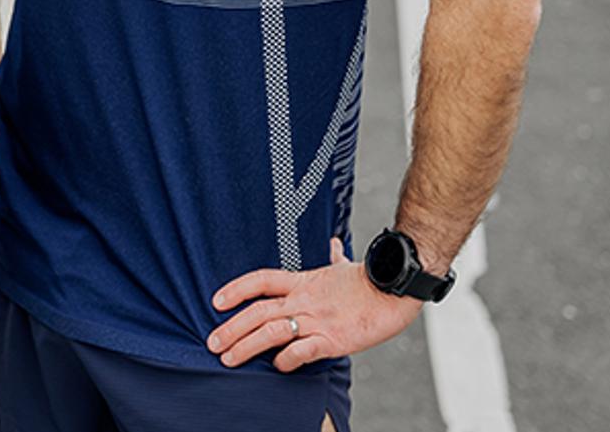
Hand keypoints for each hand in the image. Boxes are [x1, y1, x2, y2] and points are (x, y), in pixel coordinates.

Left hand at [207, 237, 423, 371]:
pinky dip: (287, 358)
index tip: (216, 301)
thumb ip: (333, 258)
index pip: (261, 281)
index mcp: (303, 281)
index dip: (236, 289)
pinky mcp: (335, 339)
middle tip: (212, 343)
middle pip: (258, 311)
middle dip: (231, 328)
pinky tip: (277, 365)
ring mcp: (318, 319)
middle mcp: (305, 300)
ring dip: (246, 346)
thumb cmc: (370, 279)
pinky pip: (303, 350)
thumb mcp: (344, 266)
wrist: (397, 288)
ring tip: (228, 358)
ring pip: (272, 332)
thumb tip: (333, 244)